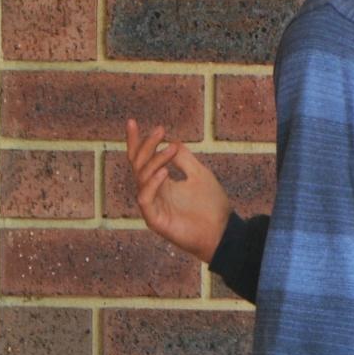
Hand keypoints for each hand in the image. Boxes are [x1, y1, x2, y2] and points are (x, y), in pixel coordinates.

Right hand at [125, 119, 229, 262]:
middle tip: (160, 131)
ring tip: (171, 149)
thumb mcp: (199, 174)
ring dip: (154, 161)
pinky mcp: (155, 220)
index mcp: (161, 182)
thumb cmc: (211, 206)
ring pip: (141, 179)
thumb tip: (172, 141)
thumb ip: (184, 158)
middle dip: (146, 146)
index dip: (135, 142)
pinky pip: (145, 199)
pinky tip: (164, 172)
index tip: (131, 122)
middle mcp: (153, 193)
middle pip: (138, 165)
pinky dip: (151, 184)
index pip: (142, 160)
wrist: (222, 232)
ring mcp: (152, 207)